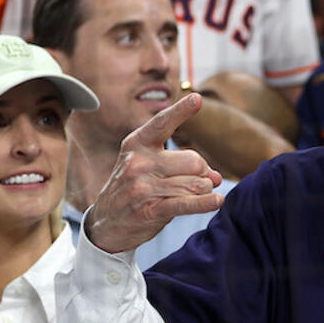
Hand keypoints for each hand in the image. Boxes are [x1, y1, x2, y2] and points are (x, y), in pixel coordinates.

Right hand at [85, 93, 223, 252]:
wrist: (106, 223)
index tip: (197, 99)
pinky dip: (205, 203)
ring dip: (203, 191)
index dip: (181, 111)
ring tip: (196, 195)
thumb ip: (182, 166)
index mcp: (137, 144)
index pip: (162, 123)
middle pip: (193, 161)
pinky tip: (217, 201)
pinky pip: (186, 203)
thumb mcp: (150, 168)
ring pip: (195, 184)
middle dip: (203, 172)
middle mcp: (139, 162)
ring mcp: (143, 187)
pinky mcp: (150, 210)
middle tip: (199, 181)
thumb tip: (215, 177)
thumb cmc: (134, 189)